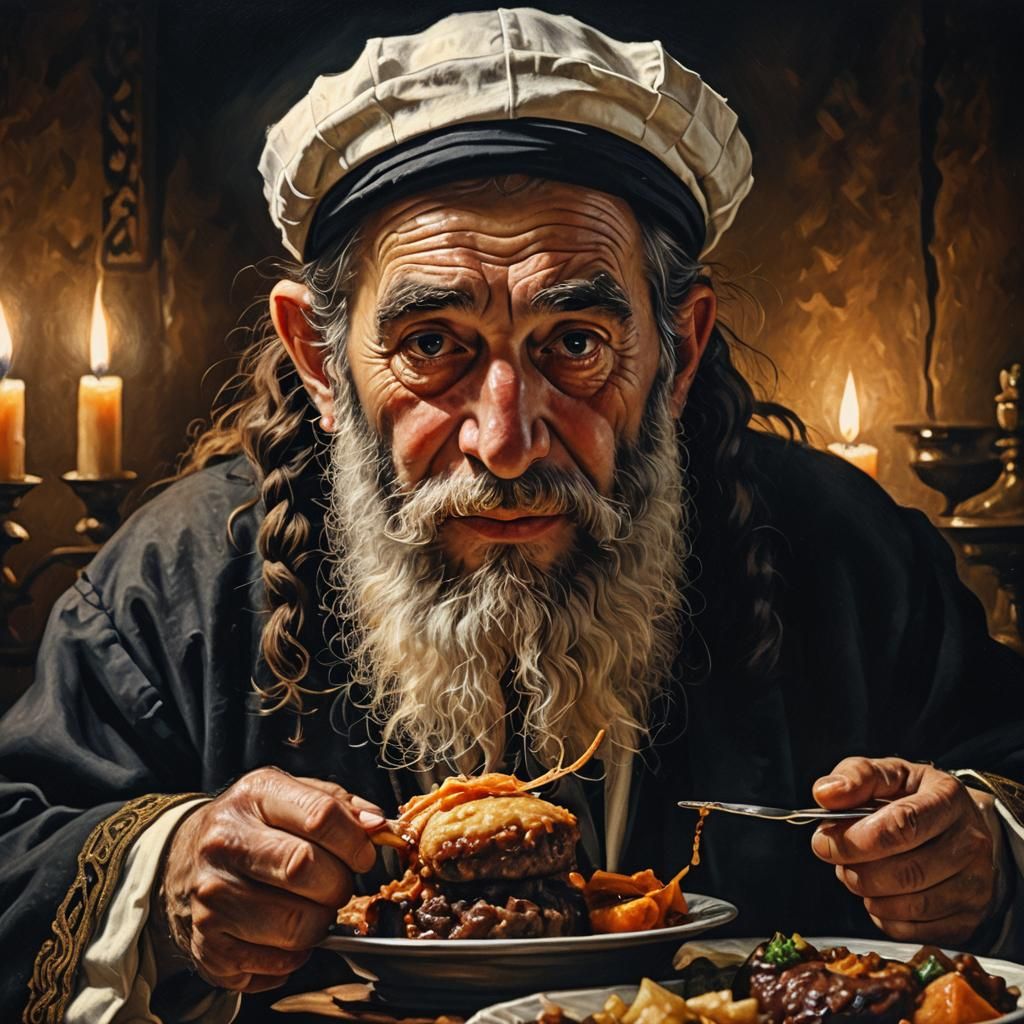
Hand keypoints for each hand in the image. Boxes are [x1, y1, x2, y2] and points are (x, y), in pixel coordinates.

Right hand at [160, 767, 385, 992]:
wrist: (182, 859)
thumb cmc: (253, 825)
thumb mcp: (291, 795)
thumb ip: (341, 805)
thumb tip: (379, 826)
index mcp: (254, 796)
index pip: (320, 816)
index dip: (356, 841)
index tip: (363, 855)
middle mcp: (225, 843)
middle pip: (306, 870)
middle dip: (338, 884)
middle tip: (336, 883)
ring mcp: (211, 897)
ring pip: (295, 925)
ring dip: (320, 923)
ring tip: (311, 907)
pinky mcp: (208, 946)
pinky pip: (276, 964)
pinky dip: (295, 955)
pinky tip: (285, 933)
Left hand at [811, 756, 1002, 944]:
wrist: (959, 824)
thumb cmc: (915, 798)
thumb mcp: (887, 774)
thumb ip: (854, 777)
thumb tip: (826, 794)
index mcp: (948, 797)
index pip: (904, 825)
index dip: (856, 840)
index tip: (823, 843)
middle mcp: (972, 842)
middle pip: (908, 872)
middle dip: (858, 871)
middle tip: (838, 861)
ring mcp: (977, 883)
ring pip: (913, 906)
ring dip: (870, 895)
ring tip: (856, 875)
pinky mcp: (970, 918)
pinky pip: (918, 932)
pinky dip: (886, 919)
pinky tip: (878, 896)